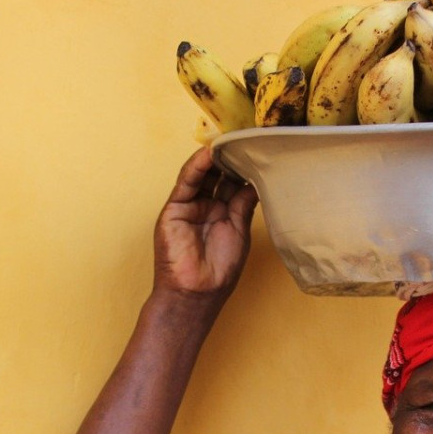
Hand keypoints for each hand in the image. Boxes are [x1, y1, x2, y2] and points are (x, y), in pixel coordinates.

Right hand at [153, 147, 257, 304]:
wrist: (197, 293)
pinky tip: (208, 154)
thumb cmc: (219, 271)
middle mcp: (207, 207)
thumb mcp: (239, 232)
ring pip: (202, 175)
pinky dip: (196, 166)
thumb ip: (243, 204)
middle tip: (245, 140)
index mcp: (225, 214)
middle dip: (231, 158)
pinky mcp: (174, 208)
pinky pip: (186, 183)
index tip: (258, 151)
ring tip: (229, 141)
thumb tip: (257, 181)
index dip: (244, 168)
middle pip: (219, 175)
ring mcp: (190, 206)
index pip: (234, 184)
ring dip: (214, 158)